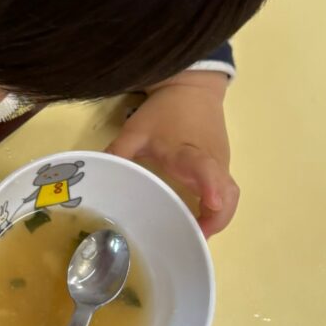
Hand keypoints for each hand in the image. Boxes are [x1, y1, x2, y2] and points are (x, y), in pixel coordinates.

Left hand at [108, 71, 238, 237]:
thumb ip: (117, 153)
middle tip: (194, 238)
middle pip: (227, 195)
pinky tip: (196, 221)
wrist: (193, 87)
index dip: (210, 187)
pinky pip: (225, 193)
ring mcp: (221, 166)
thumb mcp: (136, 130)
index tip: (212, 204)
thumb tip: (96, 178)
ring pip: (230, 197)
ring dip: (218, 219)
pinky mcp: (221, 167)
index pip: (205, 169)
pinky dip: (217, 211)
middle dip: (216, 220)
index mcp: (189, 152)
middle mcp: (212, 162)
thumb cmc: (165, 111)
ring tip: (193, 234)